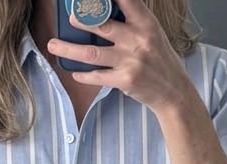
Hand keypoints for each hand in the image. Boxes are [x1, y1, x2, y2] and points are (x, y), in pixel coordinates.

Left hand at [47, 0, 193, 115]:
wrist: (173, 92)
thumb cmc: (160, 59)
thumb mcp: (152, 33)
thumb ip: (132, 20)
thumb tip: (105, 10)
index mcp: (145, 22)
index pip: (125, 0)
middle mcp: (137, 39)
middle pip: (102, 25)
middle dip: (82, 20)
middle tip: (69, 18)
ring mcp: (130, 61)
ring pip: (92, 53)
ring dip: (69, 49)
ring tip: (53, 45)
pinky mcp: (125, 81)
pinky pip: (98, 76)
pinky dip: (84, 75)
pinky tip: (74, 72)